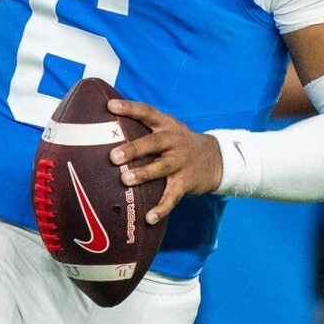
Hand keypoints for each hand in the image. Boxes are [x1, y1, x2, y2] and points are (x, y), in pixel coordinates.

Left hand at [111, 98, 223, 228]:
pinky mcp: (186, 183)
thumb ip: (143, 128)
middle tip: (113, 156)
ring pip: (161, 168)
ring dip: (143, 174)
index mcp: (167, 126)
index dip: (129, 108)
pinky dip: (161, 208)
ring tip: (125, 180)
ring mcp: (181, 163)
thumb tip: (105, 126)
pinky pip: (172, 197)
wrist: (217, 158)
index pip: (147, 112)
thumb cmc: (180, 143)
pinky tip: (149, 218)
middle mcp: (174, 142)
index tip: (110, 106)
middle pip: (154, 143)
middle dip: (134, 149)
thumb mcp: (168, 129)